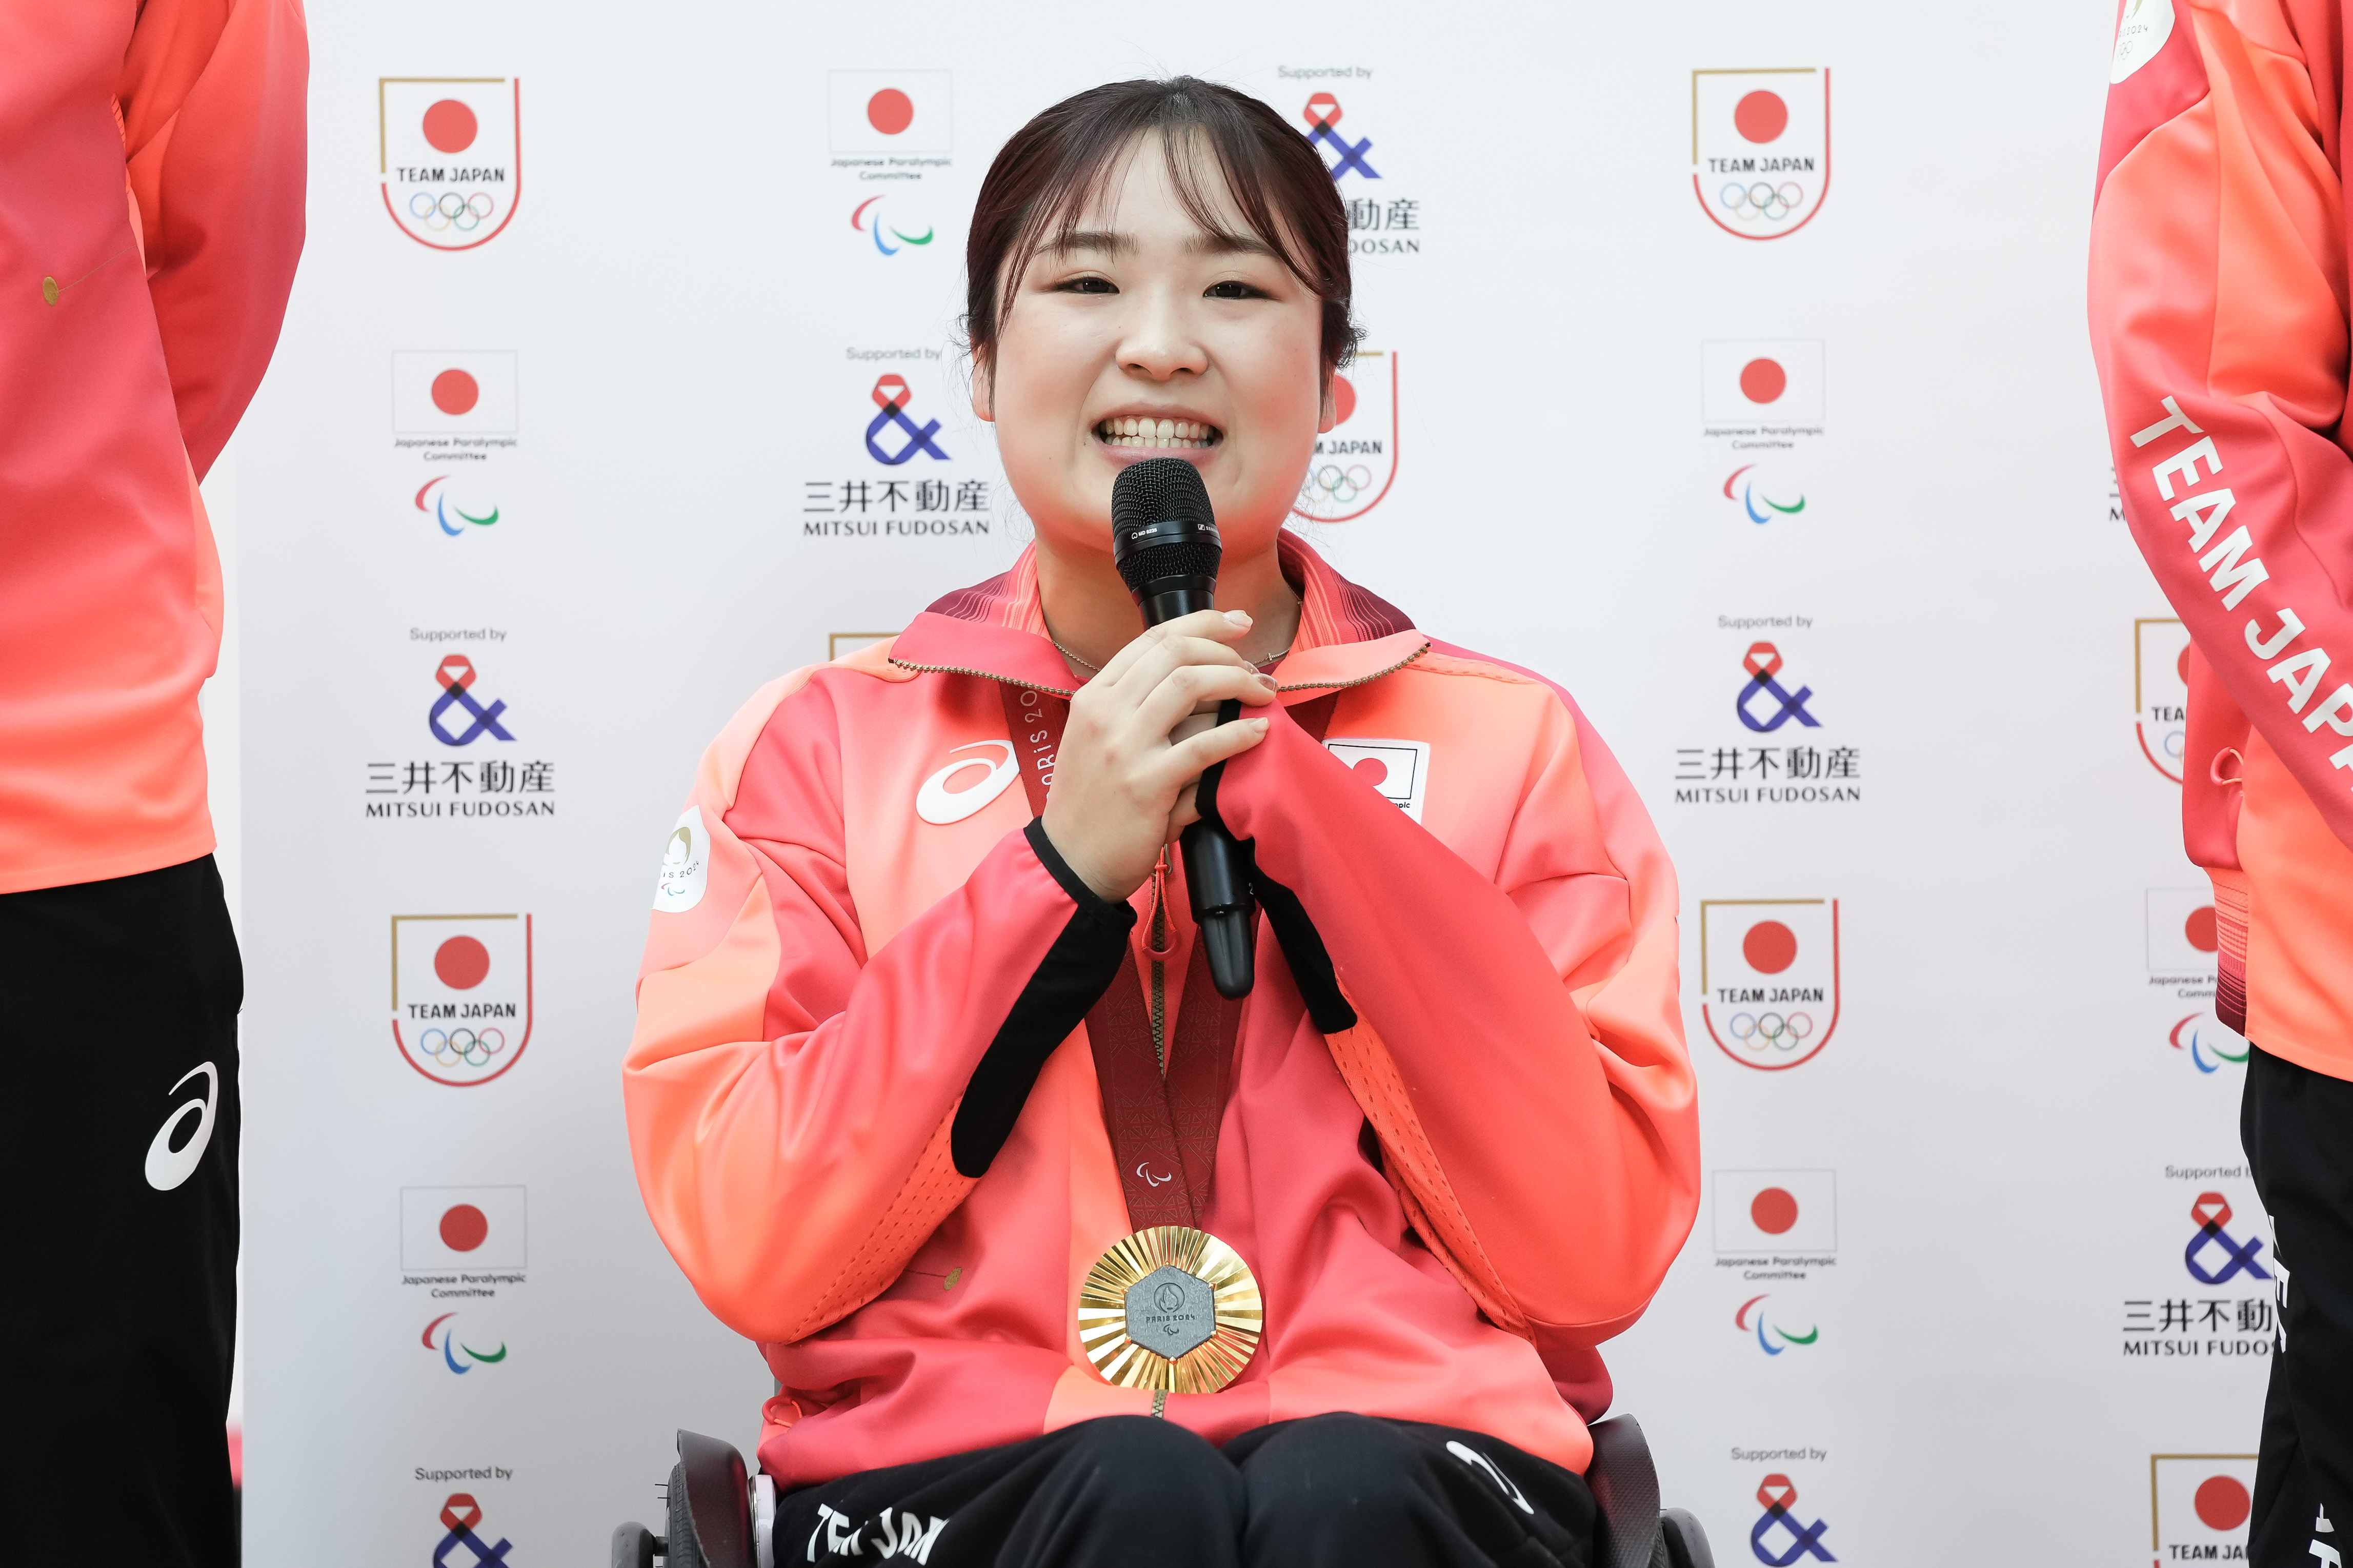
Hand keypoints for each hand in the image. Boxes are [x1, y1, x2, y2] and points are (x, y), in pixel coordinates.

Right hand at [1041, 608, 1277, 901]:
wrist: (1071, 862)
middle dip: (1226, 651)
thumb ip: (1140, 710)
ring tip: (1262, 695)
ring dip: (1237, 682)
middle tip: (1255, 670)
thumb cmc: (1093, 804)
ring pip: (1189, 685)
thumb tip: (1204, 685)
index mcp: (1094, 697)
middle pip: (1175, 652)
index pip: (1152, 639)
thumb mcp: (1100, 742)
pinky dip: (1238, 733)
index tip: (1237, 624)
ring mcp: (1123, 748)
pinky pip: (1202, 747)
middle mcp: (1104, 713)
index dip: (1203, 623)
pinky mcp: (1145, 785)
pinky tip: (1258, 732)